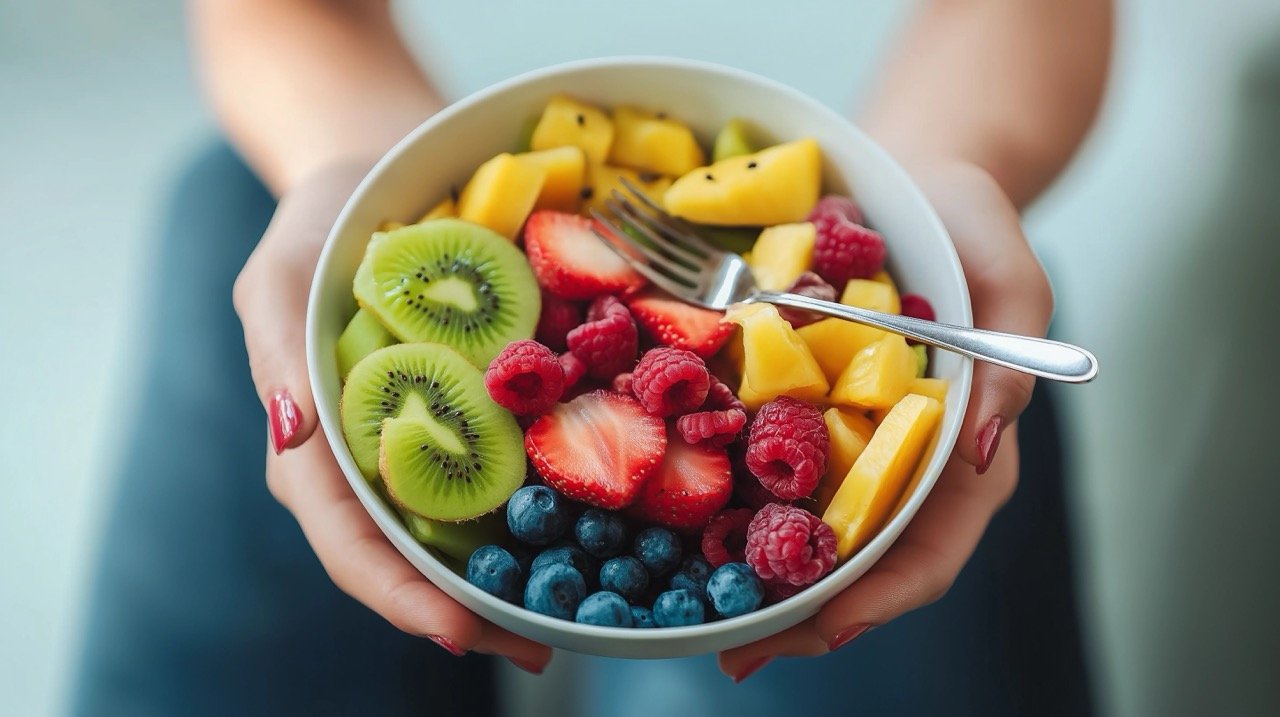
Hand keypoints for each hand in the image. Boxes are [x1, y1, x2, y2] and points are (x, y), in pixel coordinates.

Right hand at [232, 159, 552, 673]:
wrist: (378, 180)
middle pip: (413, 562)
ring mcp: (425, 446)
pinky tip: (592, 528)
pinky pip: (503, 471)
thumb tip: (291, 435)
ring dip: (515, 580)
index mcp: (316, 451)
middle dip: (472, 612)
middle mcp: (372, 465)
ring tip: (578, 615)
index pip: (349, 545)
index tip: (463, 634)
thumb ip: (276, 351)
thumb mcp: (278, 276)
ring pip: (462, 534)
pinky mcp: (471, 417)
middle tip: (544, 646)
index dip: (402, 597)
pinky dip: (541, 507)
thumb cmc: (317, 231)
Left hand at [717, 161, 1053, 681]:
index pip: (932, 548)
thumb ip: (1012, 348)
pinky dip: (736, 508)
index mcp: (965, 448)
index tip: (826, 628)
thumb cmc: (968, 219)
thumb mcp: (1009, 269)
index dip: (881, 597)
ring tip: (701, 618)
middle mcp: (904, 463)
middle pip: (862, 564)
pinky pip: (771, 471)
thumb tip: (983, 443)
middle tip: (738, 652)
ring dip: (761, 582)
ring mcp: (851, 443)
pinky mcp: (805, 413)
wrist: (912, 178)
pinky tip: (689, 527)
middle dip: (805, 615)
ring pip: (812, 534)